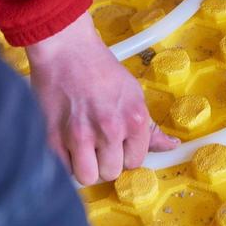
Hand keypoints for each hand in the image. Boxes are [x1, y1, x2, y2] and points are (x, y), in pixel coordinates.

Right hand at [26, 11, 177, 183]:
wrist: (66, 48)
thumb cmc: (100, 68)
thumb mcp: (133, 93)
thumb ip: (149, 127)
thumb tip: (171, 145)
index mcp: (134, 119)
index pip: (135, 161)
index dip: (124, 154)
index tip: (115, 144)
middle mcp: (110, 130)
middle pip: (112, 173)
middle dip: (104, 162)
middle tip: (96, 144)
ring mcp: (81, 135)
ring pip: (88, 177)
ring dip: (84, 167)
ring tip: (80, 148)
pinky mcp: (54, 138)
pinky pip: (63, 170)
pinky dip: (64, 162)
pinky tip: (66, 143)